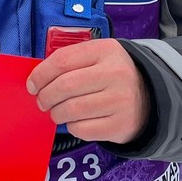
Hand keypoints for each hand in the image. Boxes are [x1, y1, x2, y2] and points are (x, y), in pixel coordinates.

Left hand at [26, 38, 148, 143]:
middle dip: (45, 96)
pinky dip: (72, 126)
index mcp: (106, 50)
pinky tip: (76, 120)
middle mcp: (115, 74)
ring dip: (56, 113)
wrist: (149, 96)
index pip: (62, 60)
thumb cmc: (111, 75)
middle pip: (64, 86)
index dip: (40, 74)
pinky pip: (81, 129)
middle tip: (42, 101)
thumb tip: (36, 79)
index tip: (32, 84)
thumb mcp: (97, 56)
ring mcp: (120, 101)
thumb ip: (70, 61)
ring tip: (57, 112)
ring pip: (71, 110)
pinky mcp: (119, 125)